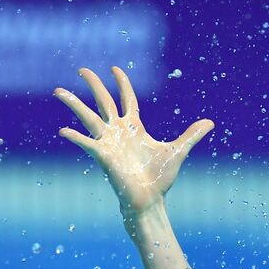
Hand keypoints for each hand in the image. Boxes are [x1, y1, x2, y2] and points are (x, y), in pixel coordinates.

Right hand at [54, 67, 212, 218]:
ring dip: (73, 104)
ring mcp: (108, 143)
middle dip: (94, 84)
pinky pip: (86, 143)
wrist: (150, 200)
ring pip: (89, 117)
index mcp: (134, 127)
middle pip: (104, 101)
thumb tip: (210, 122)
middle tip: (82, 69)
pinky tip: (63, 130)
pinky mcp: (103, 156)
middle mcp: (118, 132)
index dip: (122, 83)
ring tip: (58, 90)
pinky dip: (75, 137)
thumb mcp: (178, 151)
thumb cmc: (160, 179)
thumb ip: (191, 135)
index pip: (126, 99)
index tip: (115, 68)